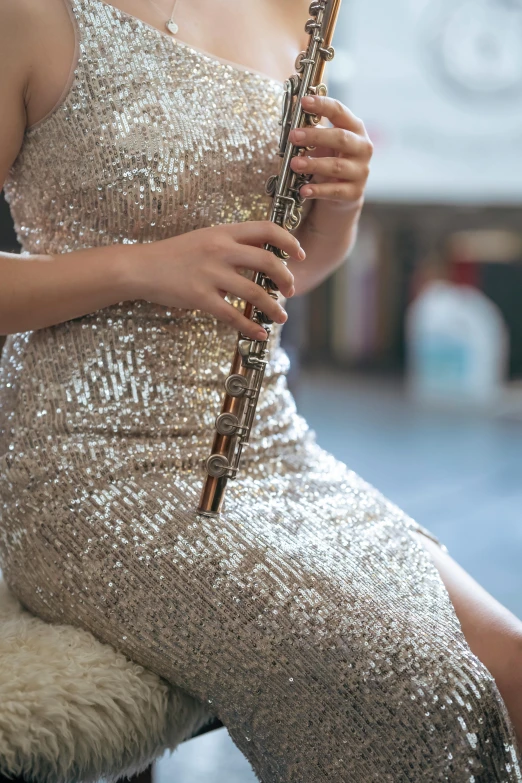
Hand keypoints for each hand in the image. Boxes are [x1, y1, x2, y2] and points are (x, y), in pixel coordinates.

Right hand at [127, 222, 305, 340]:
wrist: (141, 267)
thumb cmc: (174, 255)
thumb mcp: (205, 239)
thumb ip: (232, 244)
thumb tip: (263, 256)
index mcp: (223, 232)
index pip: (266, 229)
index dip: (289, 241)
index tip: (299, 255)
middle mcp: (220, 250)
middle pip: (268, 261)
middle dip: (286, 278)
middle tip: (290, 290)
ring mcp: (210, 274)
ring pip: (255, 292)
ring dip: (274, 308)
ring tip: (280, 317)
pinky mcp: (200, 297)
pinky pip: (233, 315)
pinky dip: (250, 327)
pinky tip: (259, 333)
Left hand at [288, 95, 372, 210]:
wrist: (343, 191)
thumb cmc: (331, 158)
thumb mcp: (322, 140)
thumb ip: (311, 124)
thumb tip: (294, 102)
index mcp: (354, 128)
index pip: (339, 111)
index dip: (322, 105)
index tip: (303, 102)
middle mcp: (362, 148)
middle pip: (340, 138)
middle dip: (316, 136)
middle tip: (293, 136)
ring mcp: (361, 171)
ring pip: (337, 166)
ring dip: (314, 164)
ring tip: (294, 164)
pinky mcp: (354, 193)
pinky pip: (335, 191)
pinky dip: (318, 190)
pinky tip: (303, 190)